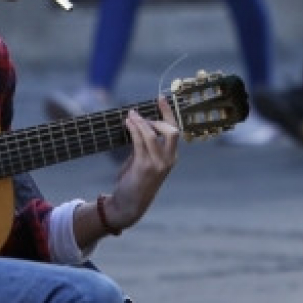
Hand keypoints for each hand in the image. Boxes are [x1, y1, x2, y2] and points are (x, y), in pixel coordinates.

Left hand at [102, 105, 180, 230]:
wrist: (129, 204)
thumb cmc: (136, 182)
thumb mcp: (143, 161)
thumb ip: (144, 145)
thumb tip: (137, 124)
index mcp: (171, 157)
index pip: (175, 131)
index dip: (168, 113)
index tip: (161, 98)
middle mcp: (169, 160)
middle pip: (171, 131)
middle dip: (158, 117)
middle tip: (140, 113)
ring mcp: (158, 164)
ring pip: (152, 134)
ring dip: (140, 122)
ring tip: (130, 116)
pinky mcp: (145, 166)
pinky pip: (140, 142)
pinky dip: (134, 130)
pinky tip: (128, 124)